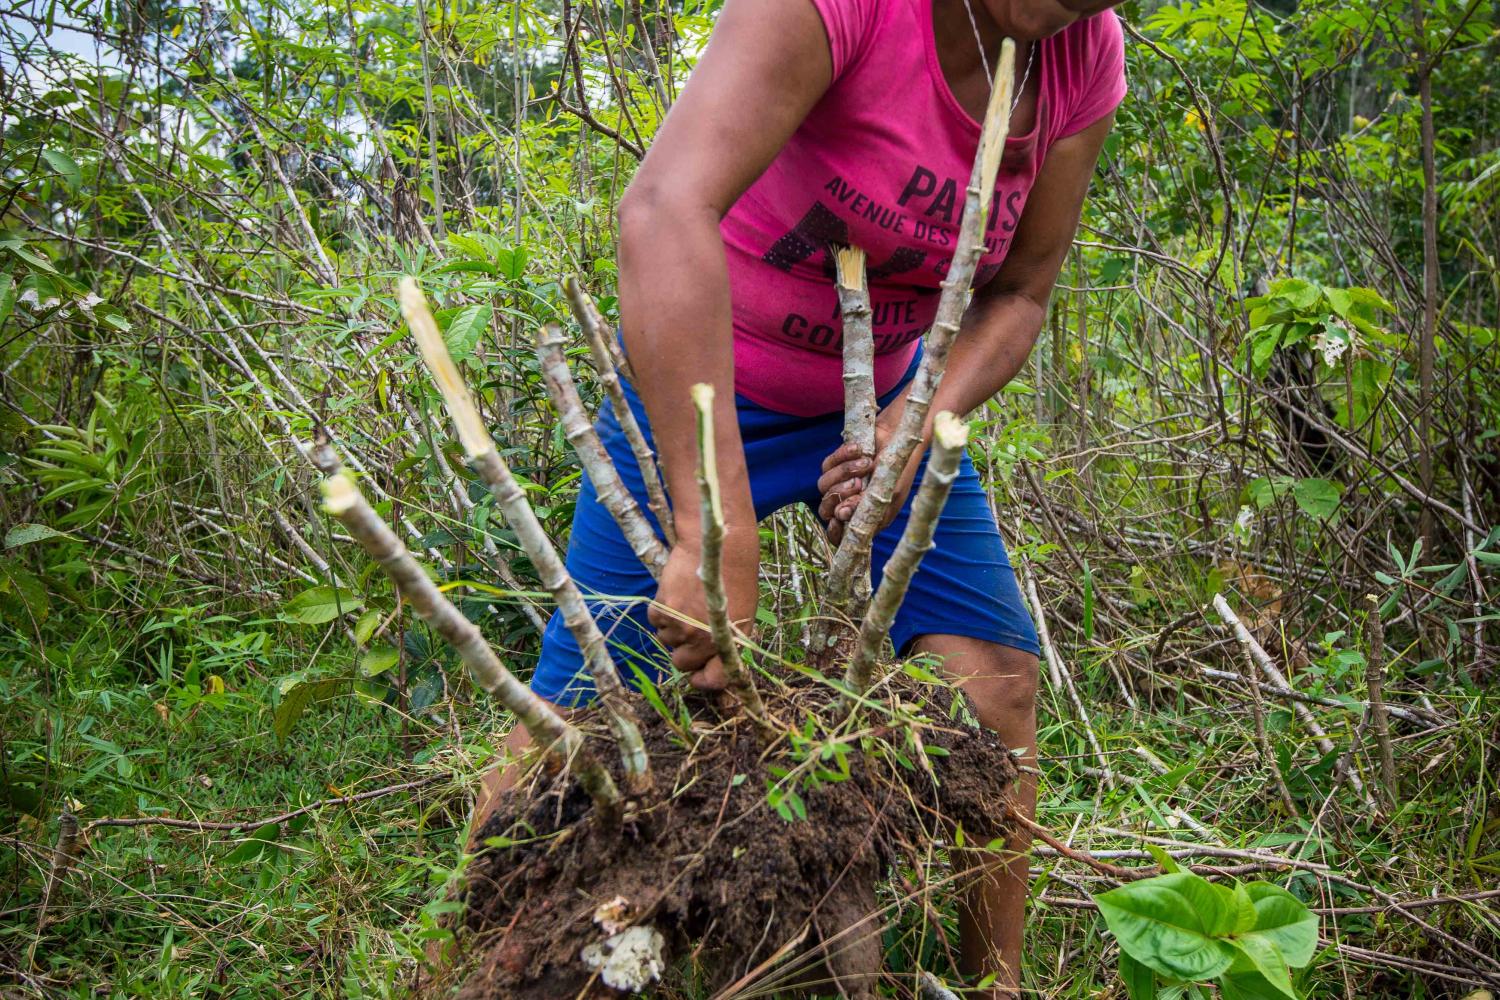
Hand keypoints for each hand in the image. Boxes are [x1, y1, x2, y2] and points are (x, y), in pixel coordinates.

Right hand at [646, 531, 758, 689]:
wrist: (716, 547)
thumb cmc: (735, 580)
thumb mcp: (743, 616)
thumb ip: (728, 643)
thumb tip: (712, 666)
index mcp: (727, 643)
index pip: (713, 679)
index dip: (703, 681)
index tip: (697, 676)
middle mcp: (702, 639)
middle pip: (682, 663)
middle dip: (685, 651)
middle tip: (691, 629)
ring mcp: (680, 625)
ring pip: (666, 640)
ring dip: (672, 628)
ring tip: (686, 604)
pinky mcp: (663, 608)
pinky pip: (655, 621)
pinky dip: (661, 612)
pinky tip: (675, 594)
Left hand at [817, 416, 918, 544]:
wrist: (901, 437)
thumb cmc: (900, 470)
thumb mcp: (889, 494)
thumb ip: (866, 508)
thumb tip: (841, 515)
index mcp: (863, 517)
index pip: (838, 534)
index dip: (834, 530)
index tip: (838, 519)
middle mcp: (848, 501)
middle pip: (825, 509)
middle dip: (839, 496)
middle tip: (859, 484)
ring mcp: (840, 482)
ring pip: (824, 485)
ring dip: (844, 473)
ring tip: (866, 464)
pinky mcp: (836, 463)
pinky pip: (827, 464)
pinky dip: (842, 456)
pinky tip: (859, 450)